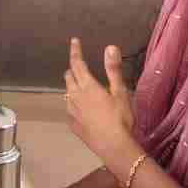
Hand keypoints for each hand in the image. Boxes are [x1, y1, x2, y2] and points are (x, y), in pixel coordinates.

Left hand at [63, 38, 135, 164]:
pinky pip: (70, 109)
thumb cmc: (120, 118)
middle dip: (73, 69)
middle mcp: (75, 96)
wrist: (114, 146)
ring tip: (79, 87)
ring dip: (72, 86)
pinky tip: (80, 109)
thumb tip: (110, 47)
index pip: (77, 63)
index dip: (75, 51)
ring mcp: (72, 111)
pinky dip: (74, 104)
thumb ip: (113, 69)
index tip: (74, 41)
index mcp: (87, 85)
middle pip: (69, 77)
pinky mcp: (73, 125)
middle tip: (79, 66)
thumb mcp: (120, 92)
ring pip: (67, 93)